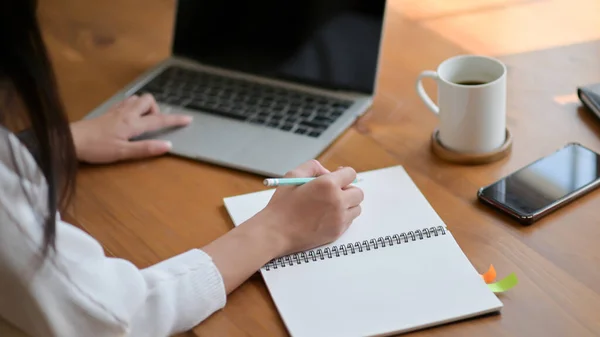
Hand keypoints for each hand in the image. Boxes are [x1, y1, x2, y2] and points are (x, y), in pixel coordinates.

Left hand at [70, 94, 191, 163]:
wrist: (71, 140)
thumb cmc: (97, 148)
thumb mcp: (123, 152)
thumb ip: (145, 149)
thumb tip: (167, 146)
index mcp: (133, 123)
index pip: (159, 120)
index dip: (175, 120)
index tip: (189, 119)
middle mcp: (127, 113)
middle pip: (148, 100)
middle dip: (156, 109)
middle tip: (153, 125)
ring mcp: (117, 111)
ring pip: (137, 99)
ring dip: (145, 107)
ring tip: (143, 122)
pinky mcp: (108, 112)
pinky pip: (127, 102)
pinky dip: (134, 106)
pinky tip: (129, 117)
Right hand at [201, 159, 363, 294]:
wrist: (275, 232)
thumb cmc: (282, 205)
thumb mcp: (293, 175)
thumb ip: (313, 167)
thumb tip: (328, 171)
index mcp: (328, 185)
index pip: (351, 174)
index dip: (343, 175)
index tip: (337, 178)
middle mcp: (338, 201)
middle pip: (358, 192)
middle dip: (347, 190)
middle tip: (333, 192)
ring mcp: (339, 219)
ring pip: (356, 208)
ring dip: (347, 205)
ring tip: (329, 206)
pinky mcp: (337, 232)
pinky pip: (349, 221)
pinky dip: (342, 218)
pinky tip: (326, 217)